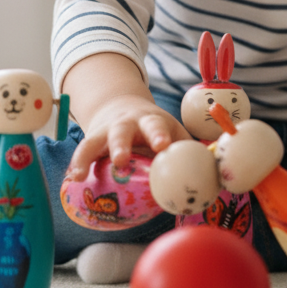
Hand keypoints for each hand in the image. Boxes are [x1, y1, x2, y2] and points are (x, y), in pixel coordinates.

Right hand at [66, 93, 188, 179]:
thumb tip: (215, 176)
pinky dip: (75, 165)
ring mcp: (105, 132)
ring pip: (94, 141)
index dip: (159, 135)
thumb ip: (189, 151)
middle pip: (121, 131)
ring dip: (87, 157)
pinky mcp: (91, 142)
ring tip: (80, 174)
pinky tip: (71, 180)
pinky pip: (81, 153)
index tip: (162, 146)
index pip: (156, 126)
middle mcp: (125, 124)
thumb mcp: (173, 133)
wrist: (122, 108)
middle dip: (120, 145)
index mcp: (151, 121)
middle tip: (120, 160)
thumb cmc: (155, 130)